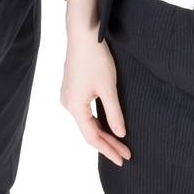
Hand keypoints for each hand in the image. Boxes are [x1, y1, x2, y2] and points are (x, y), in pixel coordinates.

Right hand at [61, 31, 130, 164]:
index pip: (92, 137)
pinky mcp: (72, 89)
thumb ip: (114, 113)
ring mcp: (68, 97)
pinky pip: (84, 113)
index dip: (109, 149)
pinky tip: (106, 126)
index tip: (124, 158)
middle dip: (108, 144)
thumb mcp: (109, 88)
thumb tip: (120, 134)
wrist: (83, 35)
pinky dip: (96, 122)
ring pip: (86, 122)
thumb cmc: (96, 59)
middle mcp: (67, 104)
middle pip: (89, 131)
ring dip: (103, 133)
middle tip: (125, 155)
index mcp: (74, 107)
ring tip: (118, 144)